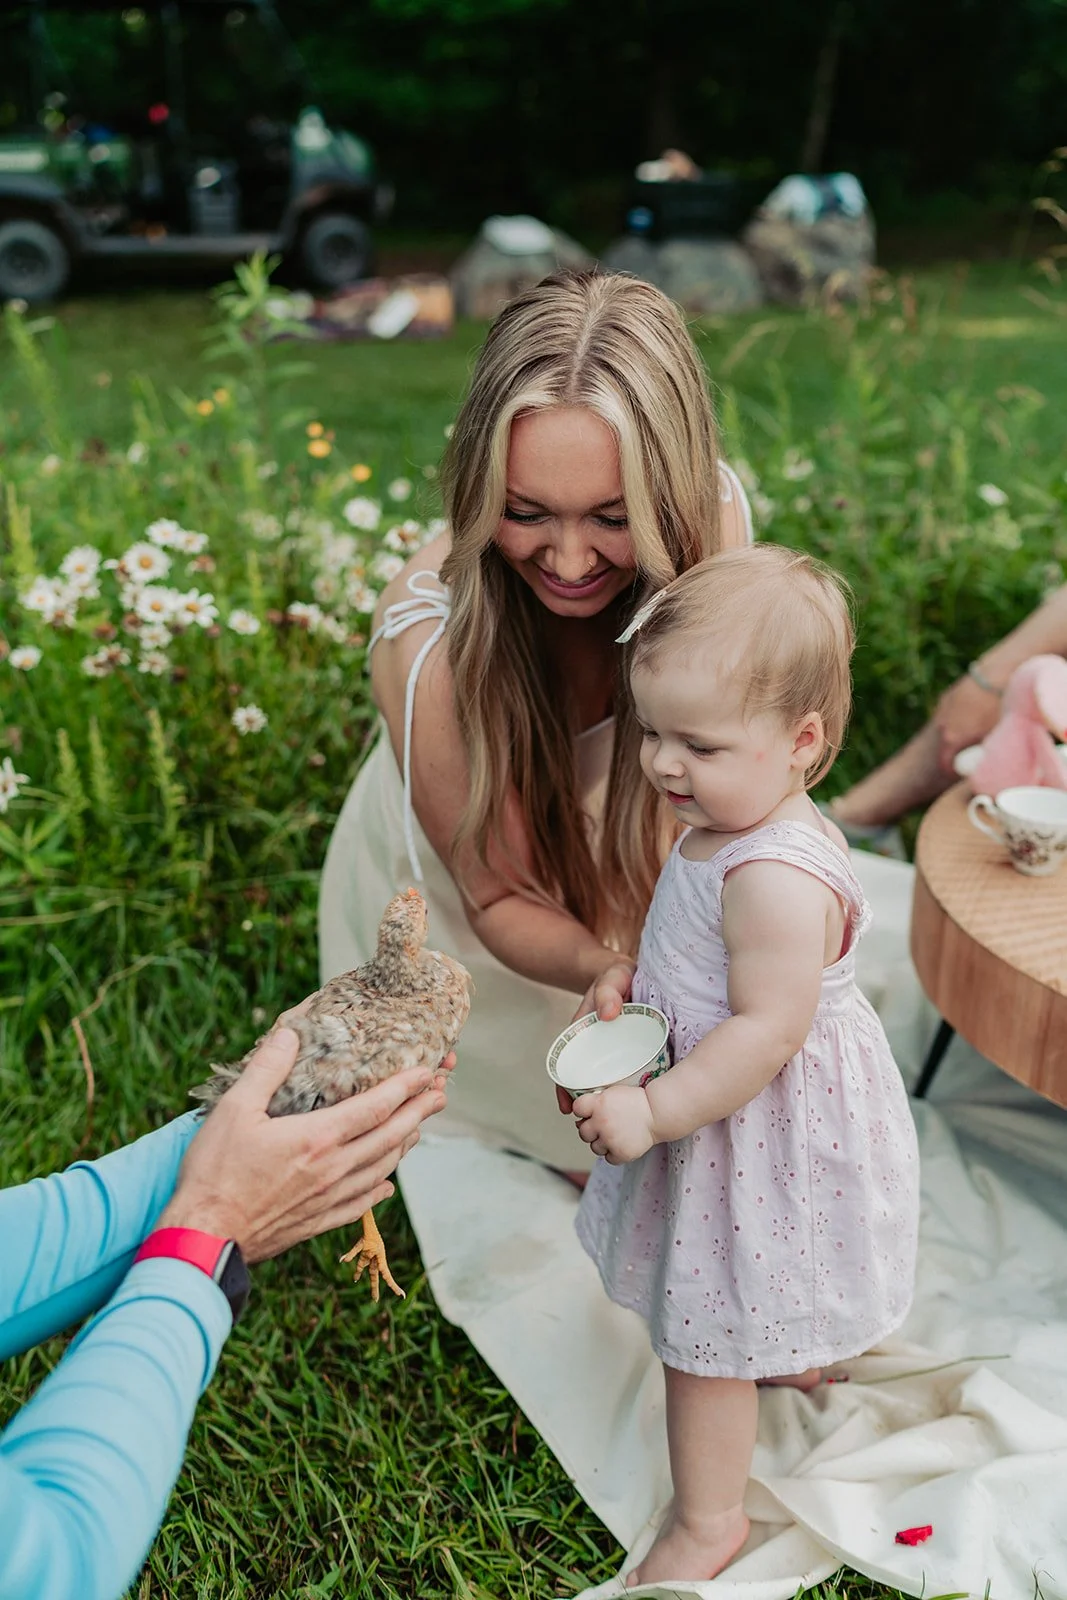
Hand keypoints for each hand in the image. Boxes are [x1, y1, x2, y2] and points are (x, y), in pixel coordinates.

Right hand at [157, 1020, 450, 1262]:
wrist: (205, 1240)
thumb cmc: (214, 1174)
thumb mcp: (234, 1110)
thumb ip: (266, 1070)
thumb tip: (289, 1034)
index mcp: (318, 1138)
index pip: (376, 1108)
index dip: (406, 1088)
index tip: (428, 1072)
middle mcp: (334, 1169)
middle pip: (391, 1137)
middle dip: (419, 1112)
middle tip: (441, 1093)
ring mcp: (329, 1199)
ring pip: (381, 1169)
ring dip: (404, 1146)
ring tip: (418, 1128)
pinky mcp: (318, 1222)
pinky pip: (361, 1203)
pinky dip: (380, 1189)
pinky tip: (386, 1184)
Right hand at [556, 955, 636, 1113]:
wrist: (630, 975)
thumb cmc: (617, 976)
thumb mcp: (611, 978)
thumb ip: (609, 991)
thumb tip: (608, 1014)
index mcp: (581, 1033)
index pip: (566, 1066)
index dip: (563, 1089)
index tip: (566, 1108)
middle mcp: (593, 1047)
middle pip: (585, 1081)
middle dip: (584, 1104)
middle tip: (591, 1125)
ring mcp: (611, 1051)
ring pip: (605, 1083)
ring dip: (604, 1103)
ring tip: (610, 1124)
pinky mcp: (630, 1053)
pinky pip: (624, 1076)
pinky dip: (623, 1094)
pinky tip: (630, 1108)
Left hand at [571, 1084, 656, 1164]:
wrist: (658, 1113)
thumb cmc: (638, 1102)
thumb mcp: (613, 1093)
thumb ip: (595, 1102)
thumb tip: (580, 1118)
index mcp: (598, 1104)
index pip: (577, 1108)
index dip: (583, 1110)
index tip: (589, 1112)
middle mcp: (601, 1122)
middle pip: (583, 1132)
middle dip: (592, 1130)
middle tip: (606, 1126)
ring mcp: (610, 1139)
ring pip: (594, 1147)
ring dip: (603, 1143)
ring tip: (616, 1134)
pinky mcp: (620, 1153)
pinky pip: (608, 1158)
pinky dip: (614, 1153)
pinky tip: (622, 1142)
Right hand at [932, 673, 1001, 771]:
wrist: (997, 673)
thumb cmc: (998, 707)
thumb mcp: (997, 737)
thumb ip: (988, 754)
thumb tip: (989, 765)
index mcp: (951, 739)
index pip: (945, 763)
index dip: (954, 770)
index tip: (964, 772)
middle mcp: (943, 724)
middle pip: (946, 744)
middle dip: (958, 750)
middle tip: (975, 751)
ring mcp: (944, 708)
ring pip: (948, 726)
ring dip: (959, 730)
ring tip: (978, 728)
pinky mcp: (949, 694)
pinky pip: (952, 711)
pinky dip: (960, 715)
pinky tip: (977, 710)